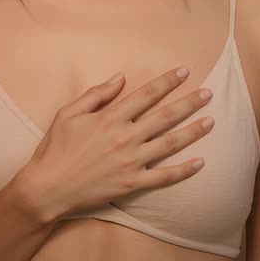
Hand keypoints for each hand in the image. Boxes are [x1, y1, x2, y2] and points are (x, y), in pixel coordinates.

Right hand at [16, 68, 214, 222]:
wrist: (48, 188)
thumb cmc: (55, 149)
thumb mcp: (68, 113)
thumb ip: (96, 94)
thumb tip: (120, 78)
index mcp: (110, 118)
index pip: (146, 95)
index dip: (167, 82)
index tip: (184, 72)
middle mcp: (125, 137)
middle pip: (165, 116)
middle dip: (189, 102)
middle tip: (208, 93)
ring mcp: (131, 162)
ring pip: (170, 143)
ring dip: (193, 132)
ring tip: (211, 121)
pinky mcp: (132, 184)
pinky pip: (164, 177)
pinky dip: (184, 170)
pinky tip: (201, 163)